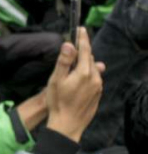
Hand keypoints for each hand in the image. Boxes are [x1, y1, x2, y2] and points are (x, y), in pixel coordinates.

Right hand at [45, 28, 104, 142]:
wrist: (67, 125)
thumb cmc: (58, 102)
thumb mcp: (56, 79)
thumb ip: (63, 61)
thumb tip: (68, 44)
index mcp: (84, 72)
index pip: (85, 50)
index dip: (82, 38)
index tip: (80, 29)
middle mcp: (95, 78)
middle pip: (90, 59)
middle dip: (83, 51)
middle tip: (73, 47)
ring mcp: (98, 88)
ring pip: (93, 69)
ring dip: (85, 63)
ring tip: (75, 63)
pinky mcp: (97, 95)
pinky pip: (95, 79)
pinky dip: (88, 74)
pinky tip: (79, 79)